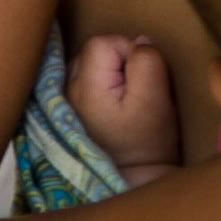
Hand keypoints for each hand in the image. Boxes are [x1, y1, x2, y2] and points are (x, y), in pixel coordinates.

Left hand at [65, 35, 180, 181]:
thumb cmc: (145, 142)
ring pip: (89, 64)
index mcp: (85, 86)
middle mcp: (67, 90)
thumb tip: (140, 41)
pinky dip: (100, 85)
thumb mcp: (156, 99)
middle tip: (133, 90)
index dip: (128, 50)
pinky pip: (84, 81)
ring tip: (123, 99)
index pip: (103, 42)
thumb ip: (148, 62)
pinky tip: (111, 106)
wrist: (132, 179)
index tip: (141, 78)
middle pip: (92, 51)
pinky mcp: (70, 111)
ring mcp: (65, 102)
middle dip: (117, 60)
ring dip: (109, 73)